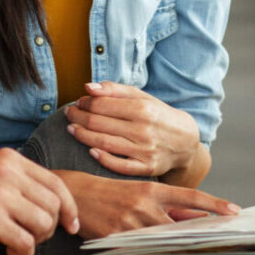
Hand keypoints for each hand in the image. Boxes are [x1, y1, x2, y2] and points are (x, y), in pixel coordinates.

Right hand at [0, 148, 78, 254]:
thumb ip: (29, 190)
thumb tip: (70, 210)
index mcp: (9, 160)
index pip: (56, 184)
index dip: (69, 209)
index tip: (72, 226)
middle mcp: (4, 171)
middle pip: (54, 206)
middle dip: (48, 228)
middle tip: (28, 235)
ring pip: (44, 225)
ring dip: (34, 240)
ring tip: (15, 241)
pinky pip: (27, 243)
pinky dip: (22, 253)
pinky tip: (6, 250)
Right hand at [59, 170, 239, 238]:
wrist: (75, 194)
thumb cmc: (112, 193)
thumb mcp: (141, 192)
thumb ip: (169, 206)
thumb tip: (199, 218)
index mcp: (153, 190)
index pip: (191, 197)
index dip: (215, 204)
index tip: (234, 211)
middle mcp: (144, 205)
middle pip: (178, 228)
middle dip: (190, 237)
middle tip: (202, 242)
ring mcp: (129, 223)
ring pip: (159, 246)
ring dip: (164, 248)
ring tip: (158, 243)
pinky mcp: (115, 238)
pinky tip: (137, 249)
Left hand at [67, 81, 200, 177]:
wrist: (185, 142)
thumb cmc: (158, 116)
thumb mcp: (142, 98)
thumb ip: (115, 90)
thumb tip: (89, 87)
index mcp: (142, 109)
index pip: (101, 104)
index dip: (84, 103)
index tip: (78, 102)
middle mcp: (143, 129)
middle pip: (98, 123)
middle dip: (78, 118)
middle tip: (69, 114)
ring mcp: (144, 151)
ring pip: (103, 143)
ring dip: (82, 135)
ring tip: (72, 129)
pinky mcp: (146, 168)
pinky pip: (117, 165)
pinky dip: (101, 158)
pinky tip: (90, 151)